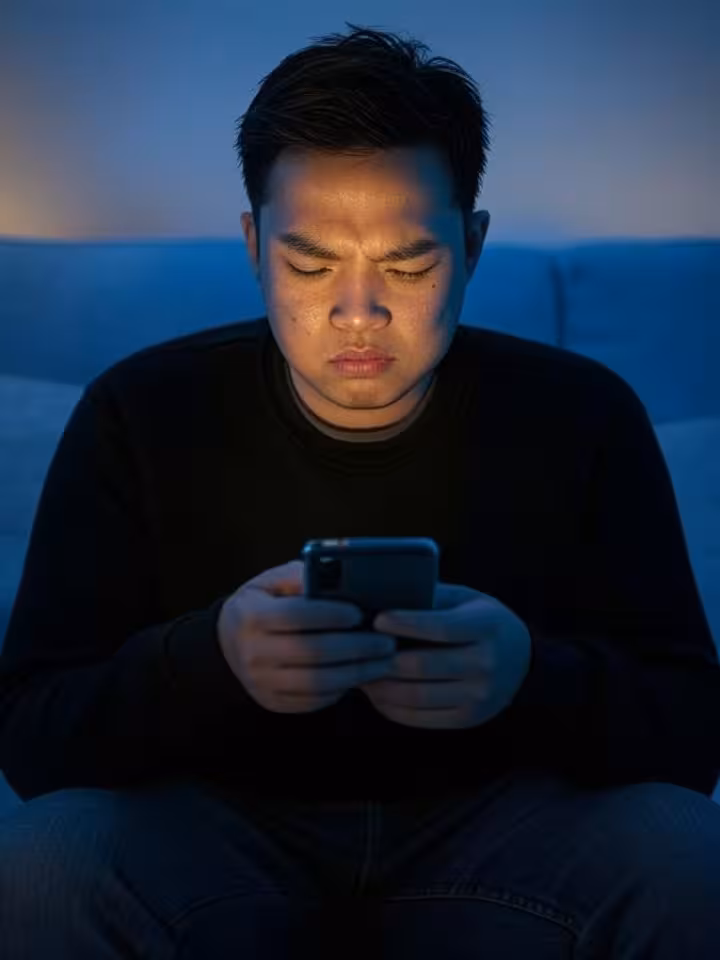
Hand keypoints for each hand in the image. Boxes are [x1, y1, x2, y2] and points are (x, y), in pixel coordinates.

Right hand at [217, 560, 396, 714]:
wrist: (229, 642)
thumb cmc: (263, 603)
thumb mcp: (272, 581)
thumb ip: (301, 576)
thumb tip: (336, 574)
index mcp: (252, 616)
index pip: (295, 616)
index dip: (330, 615)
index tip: (360, 613)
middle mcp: (253, 652)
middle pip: (312, 653)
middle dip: (356, 648)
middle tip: (387, 642)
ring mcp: (261, 682)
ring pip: (317, 683)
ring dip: (356, 673)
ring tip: (383, 661)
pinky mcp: (273, 702)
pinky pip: (313, 701)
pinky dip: (342, 689)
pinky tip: (360, 674)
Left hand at [357, 582, 532, 728]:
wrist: (522, 660)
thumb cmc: (482, 622)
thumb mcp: (466, 599)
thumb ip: (431, 598)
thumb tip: (382, 596)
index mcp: (487, 626)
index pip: (441, 628)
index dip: (405, 624)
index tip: (377, 619)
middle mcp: (486, 664)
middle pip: (422, 666)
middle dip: (382, 659)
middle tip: (356, 650)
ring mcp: (479, 697)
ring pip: (416, 695)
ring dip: (380, 686)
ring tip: (360, 672)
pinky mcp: (468, 719)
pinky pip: (420, 717)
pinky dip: (390, 707)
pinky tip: (376, 693)